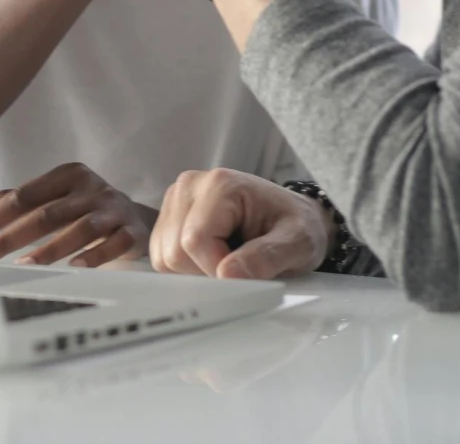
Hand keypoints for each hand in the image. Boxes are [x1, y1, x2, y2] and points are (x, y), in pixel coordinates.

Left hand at [0, 162, 155, 267]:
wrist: (138, 218)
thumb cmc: (87, 210)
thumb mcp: (58, 199)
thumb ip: (23, 203)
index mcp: (69, 175)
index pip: (26, 195)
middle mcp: (92, 188)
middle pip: (48, 213)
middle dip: (14, 235)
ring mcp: (114, 209)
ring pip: (82, 227)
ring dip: (52, 248)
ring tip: (26, 264)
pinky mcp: (132, 230)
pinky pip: (114, 243)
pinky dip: (94, 255)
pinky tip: (75, 268)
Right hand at [151, 168, 329, 280]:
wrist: (294, 218)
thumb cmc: (297, 227)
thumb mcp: (297, 243)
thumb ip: (265, 258)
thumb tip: (227, 275)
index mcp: (220, 184)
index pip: (194, 242)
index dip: (217, 270)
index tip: (247, 274)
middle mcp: (190, 186)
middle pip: (174, 252)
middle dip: (206, 272)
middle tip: (240, 266)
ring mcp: (176, 200)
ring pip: (163, 258)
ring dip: (195, 272)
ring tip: (228, 259)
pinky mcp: (169, 217)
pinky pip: (161, 258)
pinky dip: (186, 269)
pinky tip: (213, 258)